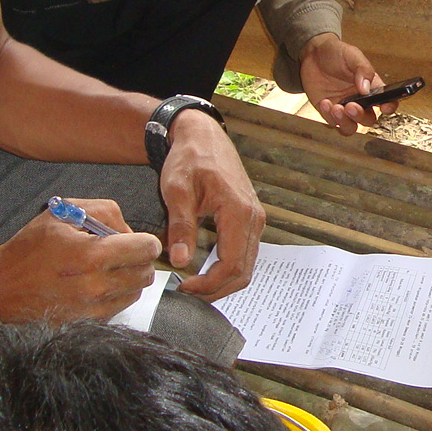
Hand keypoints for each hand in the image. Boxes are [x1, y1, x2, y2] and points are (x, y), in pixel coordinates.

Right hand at [0, 199, 160, 321]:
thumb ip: (104, 212)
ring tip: (105, 269)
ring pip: (136, 291)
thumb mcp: (62, 213)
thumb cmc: (29, 249)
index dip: (144, 241)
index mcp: (91, 255)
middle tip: (119, 254)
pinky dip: (115, 296)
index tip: (135, 241)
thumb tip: (129, 231)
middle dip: (137, 260)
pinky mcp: (87, 324)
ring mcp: (92, 309)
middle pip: (145, 273)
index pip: (146, 249)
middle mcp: (96, 286)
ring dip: (128, 278)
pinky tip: (96, 285)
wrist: (1, 288)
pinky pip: (119, 307)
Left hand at [159, 110, 264, 298]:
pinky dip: (227, 269)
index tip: (183, 287)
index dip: (208, 284)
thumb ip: (180, 225)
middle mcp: (254, 219)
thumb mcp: (176, 189)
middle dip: (216, 290)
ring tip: (193, 286)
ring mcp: (255, 220)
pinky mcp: (249, 220)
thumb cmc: (190, 158)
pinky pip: (244, 254)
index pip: (232, 264)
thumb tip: (179, 260)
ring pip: (246, 266)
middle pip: (243, 272)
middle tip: (186, 294)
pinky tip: (204, 270)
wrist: (203, 137)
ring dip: (222, 282)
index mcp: (239, 212)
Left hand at [299, 33, 388, 135]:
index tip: (384, 108)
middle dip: (360, 116)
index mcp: (371, 87)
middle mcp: (360, 101)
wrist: (313, 55)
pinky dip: (328, 116)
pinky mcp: (328, 112)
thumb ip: (362, 69)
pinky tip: (324, 102)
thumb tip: (366, 89)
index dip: (389, 107)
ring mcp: (344, 108)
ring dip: (345, 122)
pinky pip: (332, 123)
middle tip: (351, 106)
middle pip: (368, 119)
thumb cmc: (336, 53)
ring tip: (335, 107)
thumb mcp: (352, 55)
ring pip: (350, 127)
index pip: (387, 101)